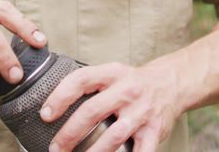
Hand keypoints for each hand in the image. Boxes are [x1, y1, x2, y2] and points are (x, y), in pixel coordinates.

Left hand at [41, 59, 182, 151]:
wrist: (173, 83)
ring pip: (113, 135)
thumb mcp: (113, 73)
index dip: (59, 96)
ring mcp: (142, 112)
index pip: (80, 80)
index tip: (45, 114)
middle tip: (55, 147)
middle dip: (69, 133)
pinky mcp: (155, 130)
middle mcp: (127, 91)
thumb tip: (54, 104)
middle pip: (92, 111)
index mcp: (113, 73)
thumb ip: (89, 84)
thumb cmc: (134, 82)